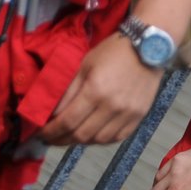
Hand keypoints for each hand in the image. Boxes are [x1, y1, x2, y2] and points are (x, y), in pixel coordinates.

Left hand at [39, 34, 163, 145]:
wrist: (149, 48)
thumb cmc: (113, 52)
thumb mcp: (84, 65)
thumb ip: (68, 91)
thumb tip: (52, 113)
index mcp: (95, 91)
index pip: (67, 121)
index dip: (51, 131)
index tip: (41, 134)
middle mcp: (112, 106)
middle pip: (81, 135)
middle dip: (62, 139)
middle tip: (52, 138)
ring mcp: (128, 114)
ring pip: (98, 140)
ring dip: (80, 141)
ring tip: (70, 136)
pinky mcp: (138, 117)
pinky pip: (116, 137)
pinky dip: (101, 139)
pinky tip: (92, 134)